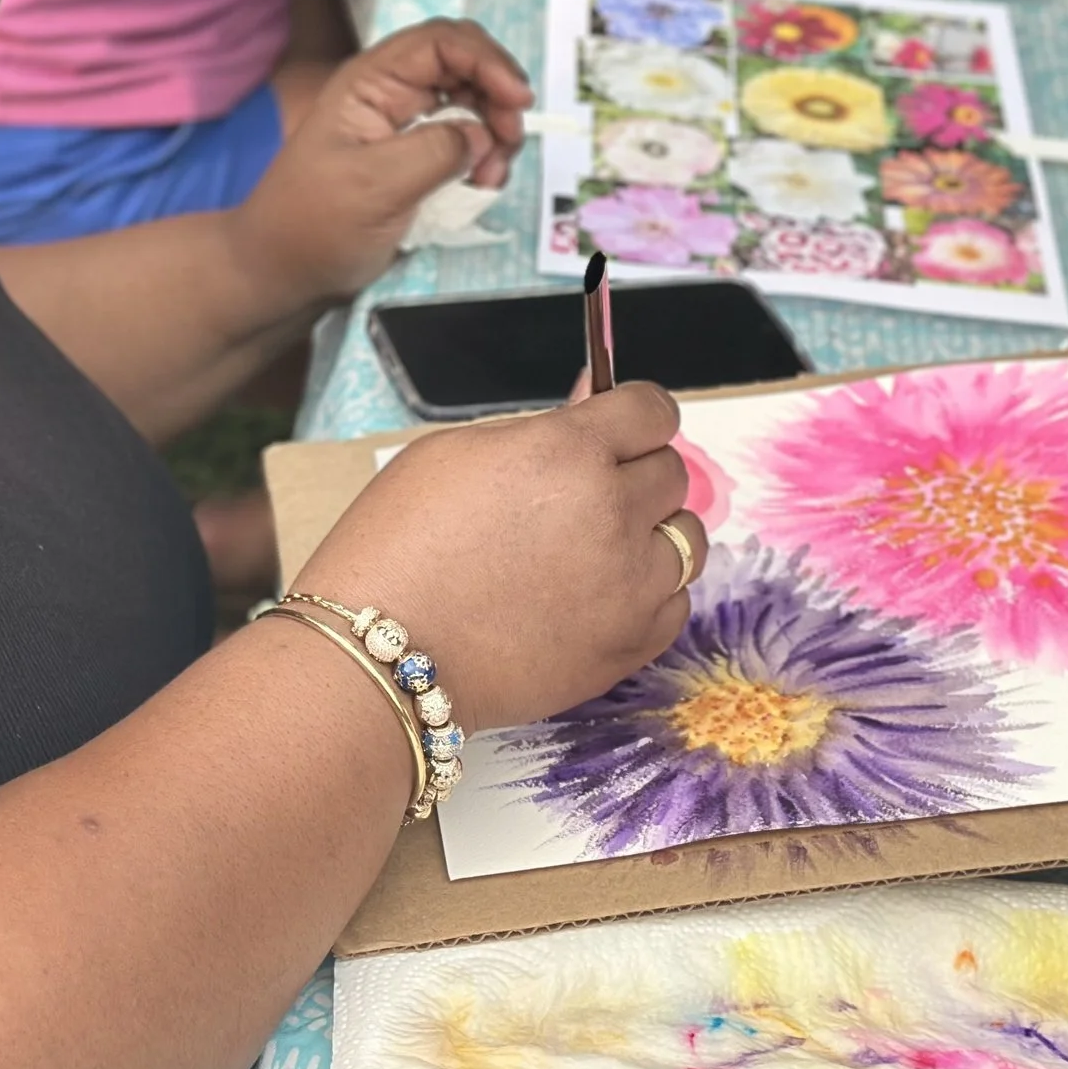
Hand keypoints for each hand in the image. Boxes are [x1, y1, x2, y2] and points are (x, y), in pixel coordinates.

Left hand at [231, 20, 531, 304]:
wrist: (284, 272)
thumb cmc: (314, 225)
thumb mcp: (373, 187)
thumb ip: (433, 152)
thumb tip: (481, 136)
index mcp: (370, 82)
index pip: (441, 42)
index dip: (486, 60)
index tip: (518, 101)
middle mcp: (392, 93)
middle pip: (464, 65)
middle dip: (497, 95)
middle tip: (510, 141)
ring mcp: (407, 125)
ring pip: (472, 102)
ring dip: (496, 131)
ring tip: (492, 175)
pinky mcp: (419, 158)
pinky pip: (467, 140)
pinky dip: (487, 156)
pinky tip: (483, 184)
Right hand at [295, 384, 707, 734]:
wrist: (380, 657)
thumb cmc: (397, 547)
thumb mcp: (451, 454)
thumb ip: (535, 433)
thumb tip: (589, 414)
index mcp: (569, 451)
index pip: (652, 411)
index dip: (638, 416)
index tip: (626, 427)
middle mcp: (613, 513)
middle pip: (672, 473)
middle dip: (637, 473)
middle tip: (590, 494)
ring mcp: (630, 586)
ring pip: (686, 541)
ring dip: (650, 536)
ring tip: (595, 552)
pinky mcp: (630, 646)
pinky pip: (675, 604)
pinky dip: (648, 595)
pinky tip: (598, 597)